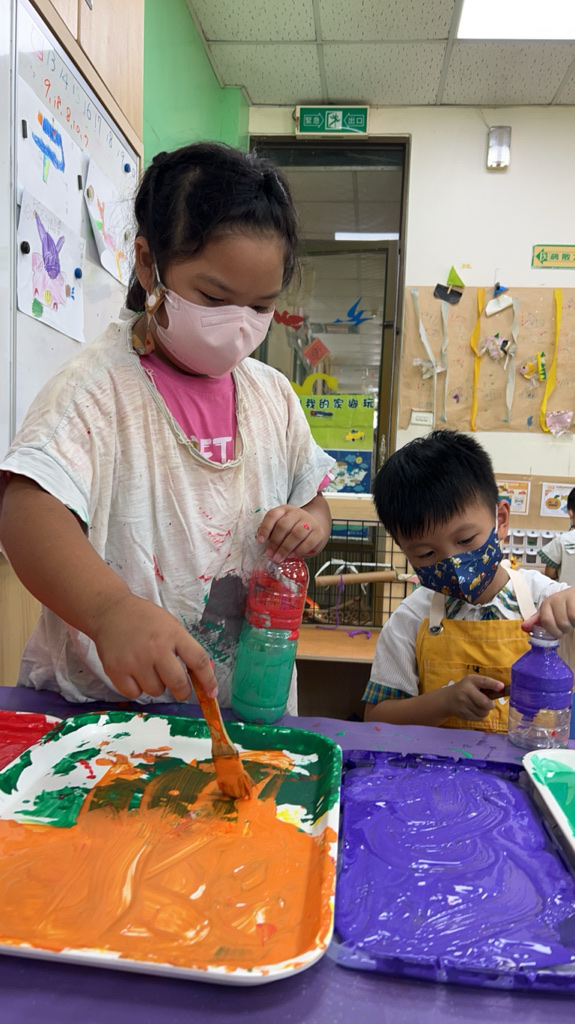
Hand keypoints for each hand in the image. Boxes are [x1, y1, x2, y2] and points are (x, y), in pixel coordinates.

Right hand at [91, 594, 217, 701]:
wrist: (109, 611)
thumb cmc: (144, 619)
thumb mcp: (170, 625)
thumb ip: (184, 648)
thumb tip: (200, 676)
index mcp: (173, 634)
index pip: (198, 661)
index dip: (208, 680)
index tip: (212, 693)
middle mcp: (156, 648)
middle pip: (178, 684)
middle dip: (183, 691)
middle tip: (181, 689)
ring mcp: (135, 661)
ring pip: (156, 691)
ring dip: (157, 686)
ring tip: (149, 670)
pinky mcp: (116, 670)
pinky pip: (135, 694)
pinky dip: (137, 689)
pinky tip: (134, 673)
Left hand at [257, 503, 326, 562]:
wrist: (313, 528)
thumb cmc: (292, 529)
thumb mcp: (279, 527)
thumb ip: (270, 531)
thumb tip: (261, 538)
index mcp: (284, 510)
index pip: (273, 515)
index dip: (265, 528)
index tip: (260, 541)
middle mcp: (297, 513)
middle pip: (284, 526)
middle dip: (275, 542)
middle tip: (270, 554)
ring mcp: (309, 521)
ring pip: (296, 534)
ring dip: (285, 548)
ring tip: (279, 558)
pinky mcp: (318, 532)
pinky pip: (308, 542)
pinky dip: (299, 550)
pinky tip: (292, 555)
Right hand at [440, 674, 504, 721]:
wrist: (447, 699)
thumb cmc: (465, 689)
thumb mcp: (473, 682)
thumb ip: (486, 684)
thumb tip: (502, 690)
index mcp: (471, 680)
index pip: (483, 681)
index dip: (493, 684)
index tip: (501, 687)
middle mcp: (465, 691)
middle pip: (485, 703)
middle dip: (490, 705)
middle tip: (488, 703)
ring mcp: (463, 704)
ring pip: (483, 712)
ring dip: (485, 711)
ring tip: (479, 706)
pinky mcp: (463, 714)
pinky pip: (479, 718)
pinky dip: (480, 716)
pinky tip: (474, 710)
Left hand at [523, 587, 574, 637]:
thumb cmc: (564, 606)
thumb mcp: (550, 612)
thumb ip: (539, 620)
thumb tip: (524, 627)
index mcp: (546, 604)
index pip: (546, 621)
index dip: (554, 631)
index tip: (559, 633)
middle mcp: (555, 599)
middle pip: (559, 623)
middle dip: (564, 630)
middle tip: (567, 626)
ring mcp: (566, 598)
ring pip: (568, 622)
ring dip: (571, 626)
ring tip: (572, 621)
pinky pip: (574, 616)